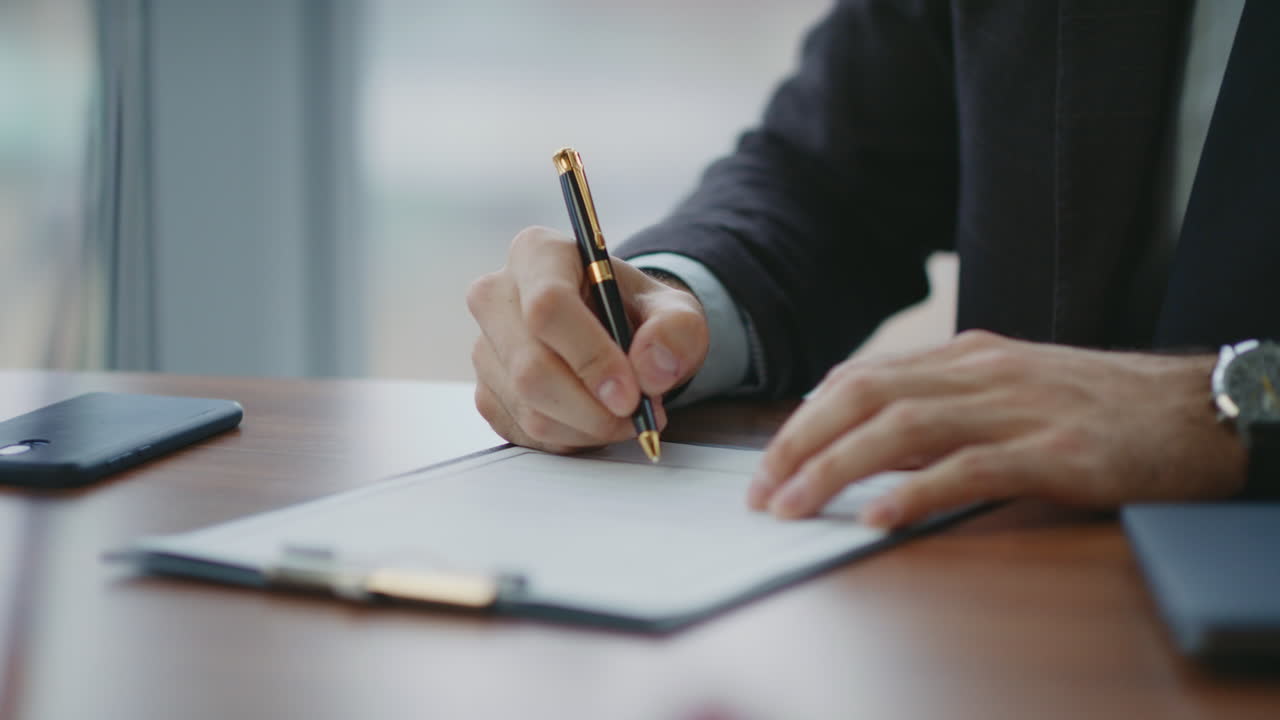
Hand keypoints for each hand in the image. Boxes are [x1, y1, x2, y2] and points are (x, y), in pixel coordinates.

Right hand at [467, 226, 708, 452]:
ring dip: (587, 428)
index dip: (591, 358)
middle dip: (592, 408)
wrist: (614, 331)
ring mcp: (485, 347)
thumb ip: (676, 331)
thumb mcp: (674, 310)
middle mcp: (496, 296)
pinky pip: (524, 432)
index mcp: (537, 254)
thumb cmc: (636, 313)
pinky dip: (570, 439)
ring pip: (529, 408)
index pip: (548, 307)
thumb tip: (651, 370)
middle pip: (531, 367)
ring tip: (625, 416)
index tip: (630, 394)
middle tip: (636, 415)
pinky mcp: (486, 391)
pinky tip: (594, 420)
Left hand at [749, 330, 1246, 527]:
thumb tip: (869, 443)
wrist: (1197, 407)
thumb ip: (943, 407)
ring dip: (834, 468)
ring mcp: (1018, 409)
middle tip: (761, 491)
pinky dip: (915, 491)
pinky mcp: (1057, 451)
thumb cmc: (1098, 405)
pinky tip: (876, 516)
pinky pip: (971, 468)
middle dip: (799, 442)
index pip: (861, 378)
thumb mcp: (1011, 389)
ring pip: (902, 428)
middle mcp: (981, 373)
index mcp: (965, 356)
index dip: (804, 419)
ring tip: (792, 507)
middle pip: (864, 396)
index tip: (768, 460)